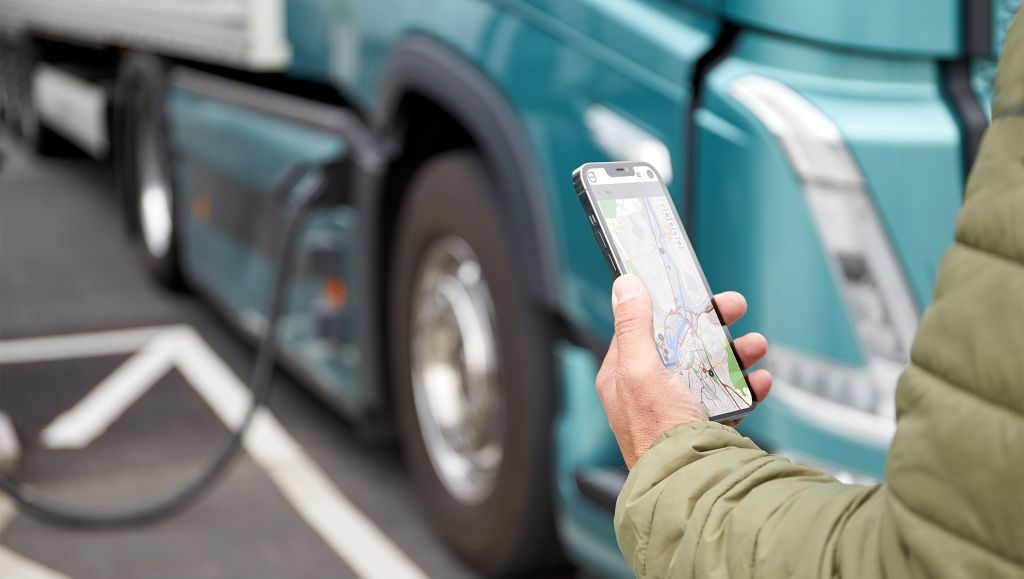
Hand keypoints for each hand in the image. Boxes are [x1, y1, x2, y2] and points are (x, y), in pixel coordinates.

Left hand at [596, 274, 772, 468]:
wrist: (690, 484)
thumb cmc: (658, 433)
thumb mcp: (640, 370)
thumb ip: (633, 326)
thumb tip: (624, 286)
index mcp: (623, 378)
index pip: (642, 329)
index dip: (667, 306)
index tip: (691, 290)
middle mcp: (649, 392)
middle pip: (682, 345)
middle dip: (712, 324)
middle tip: (735, 307)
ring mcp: (679, 410)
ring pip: (710, 368)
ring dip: (736, 352)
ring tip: (756, 346)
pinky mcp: (707, 427)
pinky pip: (730, 399)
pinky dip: (747, 388)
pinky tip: (759, 382)